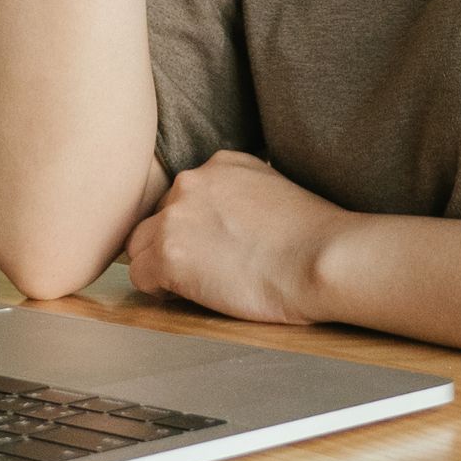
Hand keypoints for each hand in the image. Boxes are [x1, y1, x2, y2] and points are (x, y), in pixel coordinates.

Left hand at [124, 150, 349, 326]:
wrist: (321, 259)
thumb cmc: (314, 237)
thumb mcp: (275, 189)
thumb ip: (241, 195)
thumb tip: (228, 221)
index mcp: (220, 165)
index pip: (185, 194)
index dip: (194, 224)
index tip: (212, 244)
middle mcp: (191, 183)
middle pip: (158, 217)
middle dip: (173, 241)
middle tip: (202, 267)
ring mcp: (176, 218)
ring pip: (140, 245)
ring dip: (160, 264)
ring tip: (192, 284)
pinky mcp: (169, 256)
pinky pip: (141, 276)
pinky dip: (158, 289)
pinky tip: (186, 295)